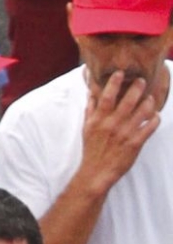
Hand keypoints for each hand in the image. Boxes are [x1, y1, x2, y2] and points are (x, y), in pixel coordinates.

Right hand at [79, 66, 161, 191]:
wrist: (97, 170)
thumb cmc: (91, 147)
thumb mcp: (87, 126)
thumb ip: (90, 108)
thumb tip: (91, 92)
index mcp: (99, 119)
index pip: (107, 97)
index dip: (113, 83)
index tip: (120, 73)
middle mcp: (112, 124)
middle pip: (126, 103)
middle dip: (136, 90)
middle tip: (142, 81)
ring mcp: (124, 134)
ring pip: (140, 115)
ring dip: (147, 104)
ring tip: (151, 97)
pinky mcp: (134, 144)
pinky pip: (147, 130)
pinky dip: (154, 121)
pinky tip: (157, 116)